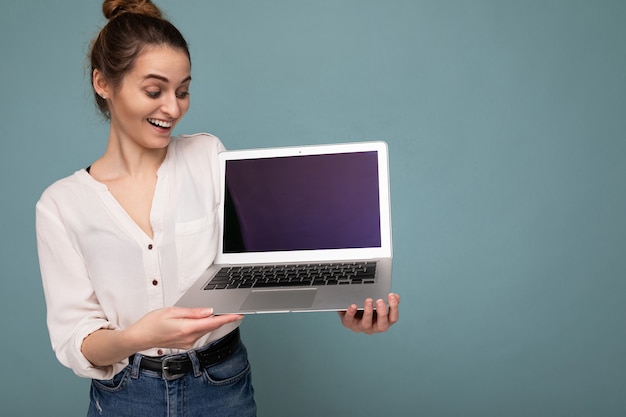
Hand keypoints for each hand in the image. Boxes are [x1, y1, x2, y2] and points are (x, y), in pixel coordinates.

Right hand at [127, 306, 243, 350]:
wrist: (139, 338)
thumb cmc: (151, 323)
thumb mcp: (172, 311)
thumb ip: (192, 312)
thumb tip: (209, 311)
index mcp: (186, 328)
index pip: (212, 323)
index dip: (227, 318)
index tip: (238, 314)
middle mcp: (189, 338)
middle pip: (211, 326)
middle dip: (223, 318)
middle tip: (233, 310)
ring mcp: (187, 343)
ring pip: (205, 330)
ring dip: (212, 322)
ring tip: (219, 312)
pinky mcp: (186, 344)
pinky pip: (199, 333)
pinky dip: (204, 326)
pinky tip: (203, 320)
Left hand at [338, 293, 399, 333]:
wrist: (350, 310)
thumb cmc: (367, 308)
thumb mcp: (378, 304)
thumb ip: (388, 301)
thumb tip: (396, 297)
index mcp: (383, 322)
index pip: (393, 319)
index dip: (394, 308)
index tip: (391, 296)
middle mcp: (373, 327)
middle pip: (382, 326)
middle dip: (382, 313)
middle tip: (380, 301)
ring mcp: (361, 327)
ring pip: (366, 325)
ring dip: (368, 312)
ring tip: (369, 300)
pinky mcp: (349, 324)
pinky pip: (349, 320)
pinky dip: (351, 313)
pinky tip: (353, 305)